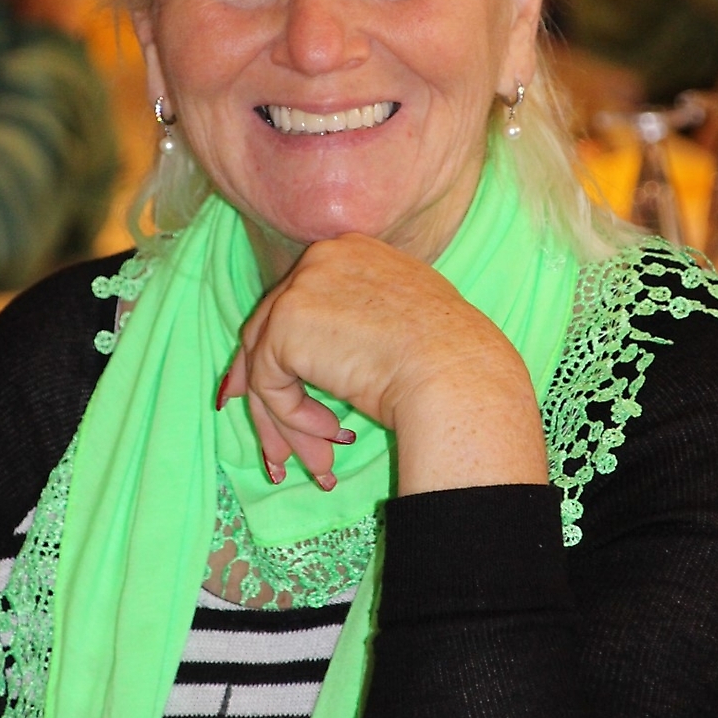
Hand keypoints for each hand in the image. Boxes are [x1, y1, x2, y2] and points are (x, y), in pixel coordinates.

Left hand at [219, 234, 547, 495]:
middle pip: (269, 329)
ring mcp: (299, 288)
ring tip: (318, 465)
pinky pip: (271, 385)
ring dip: (287, 423)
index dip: (277, 347)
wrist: (455, 372)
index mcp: (350, 251)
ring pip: (267, 364)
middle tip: (273, 443)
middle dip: (266, 391)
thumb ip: (357, 324)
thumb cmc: (447, 358)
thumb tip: (319, 357)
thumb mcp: (400, 321)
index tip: (262, 388)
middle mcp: (320, 258)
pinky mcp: (285, 324)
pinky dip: (295, 419)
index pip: (298, 299)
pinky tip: (335, 435)